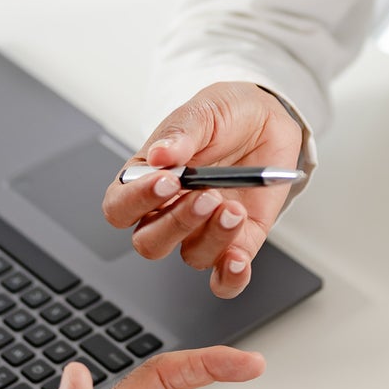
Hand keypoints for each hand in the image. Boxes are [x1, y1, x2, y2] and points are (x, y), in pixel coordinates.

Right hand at [101, 82, 302, 296]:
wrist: (268, 120)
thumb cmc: (225, 114)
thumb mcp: (204, 111)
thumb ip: (182, 132)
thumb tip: (160, 155)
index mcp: (147, 179)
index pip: (120, 207)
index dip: (136, 202)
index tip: (167, 181)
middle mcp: (170, 210)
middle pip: (150, 242)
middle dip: (177, 223)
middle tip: (206, 195)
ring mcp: (203, 229)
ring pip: (191, 256)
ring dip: (213, 237)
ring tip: (234, 207)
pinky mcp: (238, 240)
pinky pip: (225, 277)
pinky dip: (231, 277)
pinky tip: (238, 259)